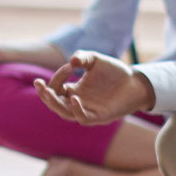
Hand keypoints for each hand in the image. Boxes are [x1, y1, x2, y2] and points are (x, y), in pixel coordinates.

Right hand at [34, 51, 154, 125]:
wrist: (137, 82)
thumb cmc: (115, 72)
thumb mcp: (95, 60)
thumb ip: (83, 57)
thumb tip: (72, 61)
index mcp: (74, 91)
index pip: (57, 88)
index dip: (58, 77)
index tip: (70, 66)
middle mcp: (78, 103)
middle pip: (55, 104)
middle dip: (45, 95)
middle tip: (39, 84)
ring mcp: (88, 111)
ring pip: (65, 113)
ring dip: (55, 103)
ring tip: (48, 92)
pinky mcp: (100, 117)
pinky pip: (83, 118)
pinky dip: (76, 109)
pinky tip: (74, 97)